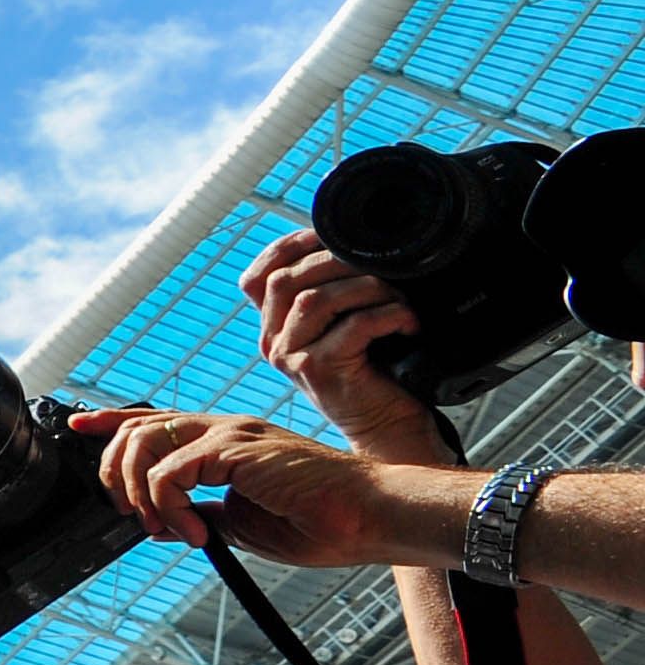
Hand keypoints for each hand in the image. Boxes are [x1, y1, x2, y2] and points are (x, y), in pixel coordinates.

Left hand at [69, 406, 445, 566]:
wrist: (368, 518)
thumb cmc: (321, 522)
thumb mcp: (243, 524)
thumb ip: (202, 516)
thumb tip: (161, 524)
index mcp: (226, 442)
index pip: (156, 420)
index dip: (111, 421)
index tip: (77, 426)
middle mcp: (224, 429)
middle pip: (137, 427)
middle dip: (113, 472)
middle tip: (133, 516)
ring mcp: (230, 434)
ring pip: (144, 442)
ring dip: (137, 491)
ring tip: (163, 526)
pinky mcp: (236, 449)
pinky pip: (171, 471)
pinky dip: (169, 505)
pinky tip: (194, 532)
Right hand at [238, 229, 442, 458]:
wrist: (387, 428)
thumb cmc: (375, 374)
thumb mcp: (341, 328)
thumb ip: (330, 295)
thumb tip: (349, 244)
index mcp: (273, 328)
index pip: (256, 277)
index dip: (287, 248)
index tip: (328, 237)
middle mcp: (273, 343)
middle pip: (285, 280)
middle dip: (336, 260)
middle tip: (380, 265)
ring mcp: (292, 358)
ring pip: (314, 299)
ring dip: (366, 287)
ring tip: (397, 296)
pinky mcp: (320, 371)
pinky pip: (353, 326)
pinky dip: (388, 315)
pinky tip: (407, 323)